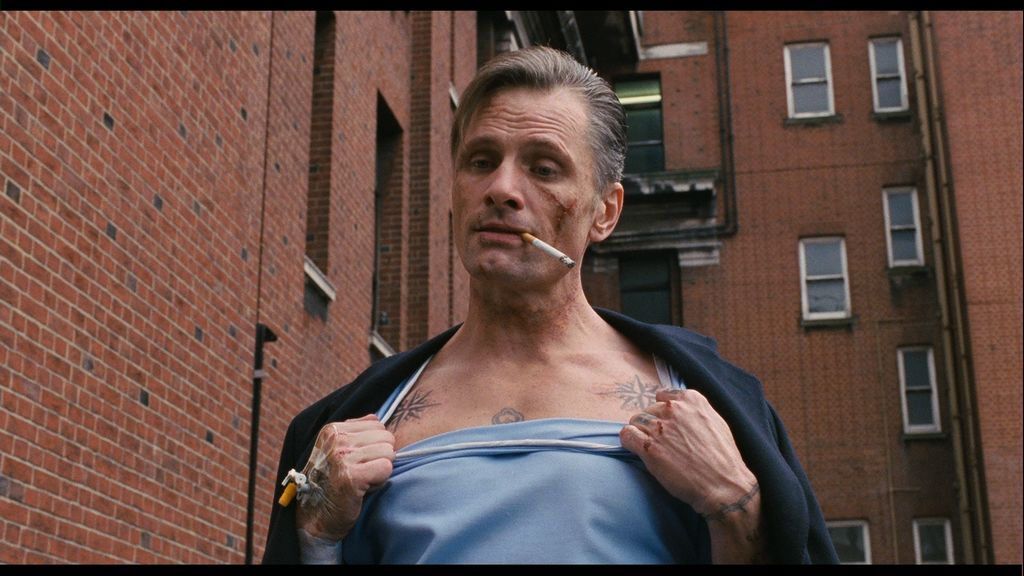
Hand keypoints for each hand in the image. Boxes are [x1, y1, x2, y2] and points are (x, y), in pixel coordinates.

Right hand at [295, 414, 395, 540]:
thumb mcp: (338, 450)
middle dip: (379, 458)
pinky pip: (386, 468)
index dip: (374, 446)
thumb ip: (356, 431)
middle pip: (387, 438)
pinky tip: (363, 488)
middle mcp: (336, 440)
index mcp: (333, 429)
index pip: (378, 425)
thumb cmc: (331, 483)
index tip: (356, 462)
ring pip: (389, 453)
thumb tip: (377, 418)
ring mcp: (342, 457)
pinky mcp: (351, 476)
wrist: (315, 517)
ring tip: (361, 480)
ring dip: (379, 471)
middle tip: (360, 473)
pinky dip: (379, 481)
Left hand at [619, 389, 756, 518]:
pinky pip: (627, 435)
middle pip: (648, 410)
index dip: (662, 412)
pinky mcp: (649, 447)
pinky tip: (638, 450)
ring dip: (641, 434)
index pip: (662, 395)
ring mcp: (660, 427)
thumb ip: (694, 412)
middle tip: (662, 443)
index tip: (665, 423)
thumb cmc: (722, 458)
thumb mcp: (715, 422)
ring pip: (636, 421)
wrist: (723, 485)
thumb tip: (679, 410)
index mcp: (691, 400)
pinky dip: (629, 442)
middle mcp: (674, 409)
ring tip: (652, 449)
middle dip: (652, 425)